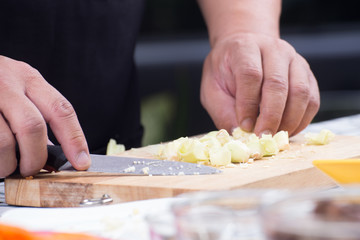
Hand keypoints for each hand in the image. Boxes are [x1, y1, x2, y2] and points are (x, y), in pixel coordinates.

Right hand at [0, 56, 89, 177]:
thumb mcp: (18, 89)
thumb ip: (37, 118)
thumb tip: (55, 157)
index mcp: (28, 78)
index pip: (60, 110)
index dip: (74, 140)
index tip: (81, 163)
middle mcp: (6, 83)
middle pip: (32, 127)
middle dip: (36, 157)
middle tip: (33, 169)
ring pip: (3, 142)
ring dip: (8, 165)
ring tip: (7, 168)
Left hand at [200, 33, 319, 135]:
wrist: (244, 50)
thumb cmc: (225, 72)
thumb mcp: (212, 89)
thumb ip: (223, 111)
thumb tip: (240, 135)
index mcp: (245, 47)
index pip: (251, 74)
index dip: (248, 104)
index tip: (244, 126)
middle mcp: (274, 49)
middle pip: (278, 84)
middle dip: (271, 116)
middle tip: (262, 137)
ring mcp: (295, 60)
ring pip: (301, 93)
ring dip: (289, 121)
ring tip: (274, 136)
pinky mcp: (308, 75)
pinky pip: (312, 100)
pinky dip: (302, 121)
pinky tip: (287, 131)